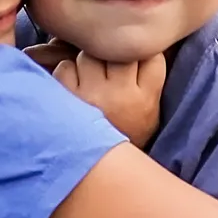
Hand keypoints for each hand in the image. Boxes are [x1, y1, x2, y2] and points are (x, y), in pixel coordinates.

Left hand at [46, 48, 168, 143]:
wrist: (98, 171)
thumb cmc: (126, 135)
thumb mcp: (150, 113)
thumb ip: (149, 81)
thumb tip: (145, 46)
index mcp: (146, 99)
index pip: (152, 57)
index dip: (141, 52)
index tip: (134, 58)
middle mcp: (121, 96)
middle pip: (118, 50)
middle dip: (112, 54)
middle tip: (108, 67)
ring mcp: (91, 96)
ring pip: (89, 56)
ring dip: (87, 61)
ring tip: (89, 78)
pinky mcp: (66, 99)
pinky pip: (65, 67)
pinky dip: (67, 72)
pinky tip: (73, 86)